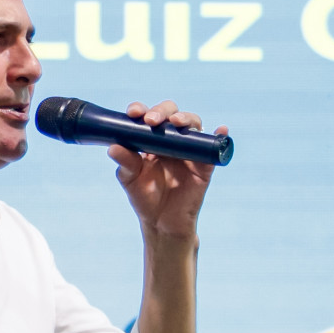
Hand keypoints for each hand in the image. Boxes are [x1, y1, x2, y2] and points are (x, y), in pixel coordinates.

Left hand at [108, 100, 218, 243]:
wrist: (161, 222)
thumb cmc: (144, 197)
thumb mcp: (130, 179)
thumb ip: (125, 162)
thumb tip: (113, 147)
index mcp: (151, 138)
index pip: (148, 116)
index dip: (142, 109)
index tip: (134, 113)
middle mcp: (171, 139)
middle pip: (171, 114)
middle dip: (162, 111)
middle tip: (152, 121)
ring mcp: (189, 150)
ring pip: (193, 125)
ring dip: (187, 119)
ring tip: (178, 122)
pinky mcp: (204, 164)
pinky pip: (213, 148)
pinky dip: (219, 135)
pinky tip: (221, 129)